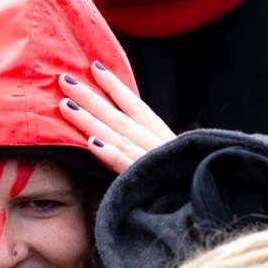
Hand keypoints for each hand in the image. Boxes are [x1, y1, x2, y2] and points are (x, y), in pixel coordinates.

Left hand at [58, 61, 175, 173]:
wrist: (203, 200)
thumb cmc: (182, 178)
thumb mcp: (170, 153)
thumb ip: (148, 140)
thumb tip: (123, 126)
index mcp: (160, 134)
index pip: (134, 104)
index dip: (114, 86)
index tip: (94, 68)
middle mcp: (154, 142)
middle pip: (116, 115)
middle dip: (90, 96)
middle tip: (64, 79)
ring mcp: (148, 161)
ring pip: (114, 136)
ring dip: (89, 119)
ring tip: (65, 105)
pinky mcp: (143, 181)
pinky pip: (125, 165)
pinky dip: (109, 153)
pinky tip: (90, 142)